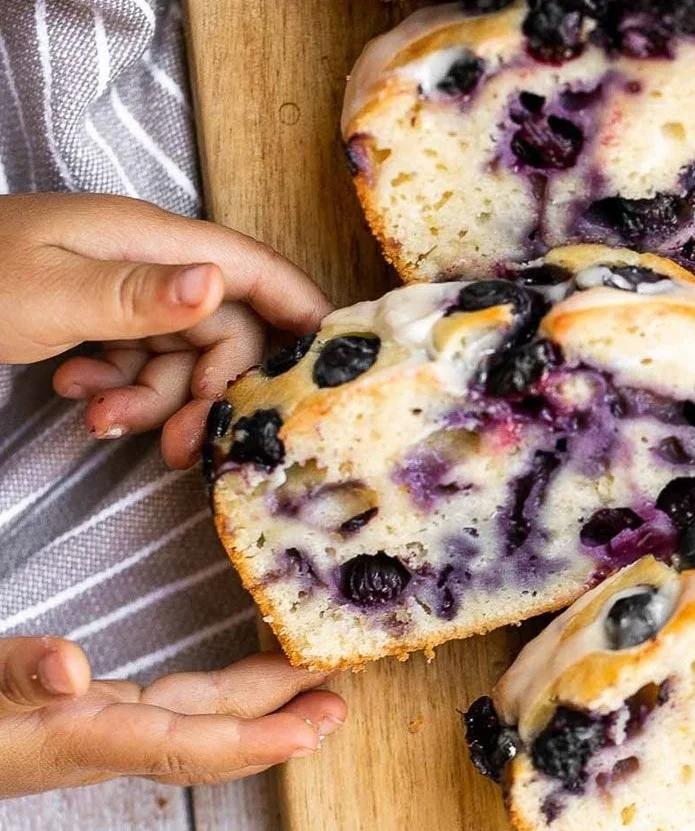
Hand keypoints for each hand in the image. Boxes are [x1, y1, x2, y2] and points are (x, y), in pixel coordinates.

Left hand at [0, 194, 332, 468]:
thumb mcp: (50, 293)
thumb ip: (139, 295)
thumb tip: (218, 286)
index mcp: (151, 241)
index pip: (251, 266)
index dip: (301, 306)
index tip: (334, 358)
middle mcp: (150, 264)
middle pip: (222, 330)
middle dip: (206, 391)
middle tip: (179, 448)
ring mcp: (126, 293)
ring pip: (183, 357)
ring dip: (154, 400)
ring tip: (101, 420)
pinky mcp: (104, 320)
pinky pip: (144, 363)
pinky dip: (123, 391)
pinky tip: (81, 399)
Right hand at [0, 637, 344, 796]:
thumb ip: (14, 676)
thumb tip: (68, 668)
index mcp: (80, 738)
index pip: (187, 745)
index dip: (256, 741)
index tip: (314, 727)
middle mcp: (102, 737)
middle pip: (209, 732)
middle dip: (279, 721)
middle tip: (339, 698)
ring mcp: (98, 727)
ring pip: (197, 716)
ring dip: (259, 704)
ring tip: (312, 687)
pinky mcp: (89, 714)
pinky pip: (172, 703)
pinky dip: (217, 691)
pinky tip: (243, 678)